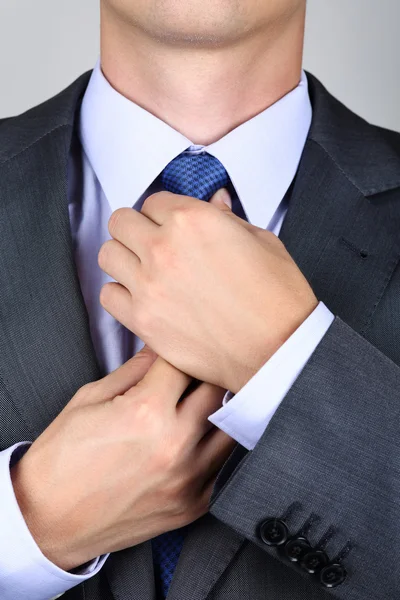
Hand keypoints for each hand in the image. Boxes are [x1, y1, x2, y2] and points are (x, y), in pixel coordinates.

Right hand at [11, 346, 233, 570]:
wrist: (46, 520)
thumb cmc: (61, 458)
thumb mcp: (89, 399)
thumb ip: (133, 369)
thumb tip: (159, 348)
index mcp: (146, 411)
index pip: (184, 362)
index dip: (179, 351)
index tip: (176, 351)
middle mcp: (175, 444)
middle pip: (216, 389)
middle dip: (204, 376)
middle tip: (191, 375)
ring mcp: (188, 478)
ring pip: (231, 427)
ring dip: (217, 411)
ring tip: (197, 406)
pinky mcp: (194, 505)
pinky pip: (223, 466)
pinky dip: (214, 449)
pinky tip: (196, 442)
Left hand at [98, 189, 317, 392]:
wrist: (277, 351)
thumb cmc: (277, 297)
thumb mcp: (261, 241)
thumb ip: (227, 218)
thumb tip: (215, 202)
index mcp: (193, 219)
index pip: (153, 201)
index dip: (163, 214)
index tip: (171, 227)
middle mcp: (163, 247)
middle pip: (120, 222)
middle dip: (136, 229)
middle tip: (153, 244)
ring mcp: (148, 285)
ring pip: (107, 255)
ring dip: (124, 258)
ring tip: (145, 270)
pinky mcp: (143, 320)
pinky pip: (108, 296)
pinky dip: (121, 294)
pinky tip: (143, 299)